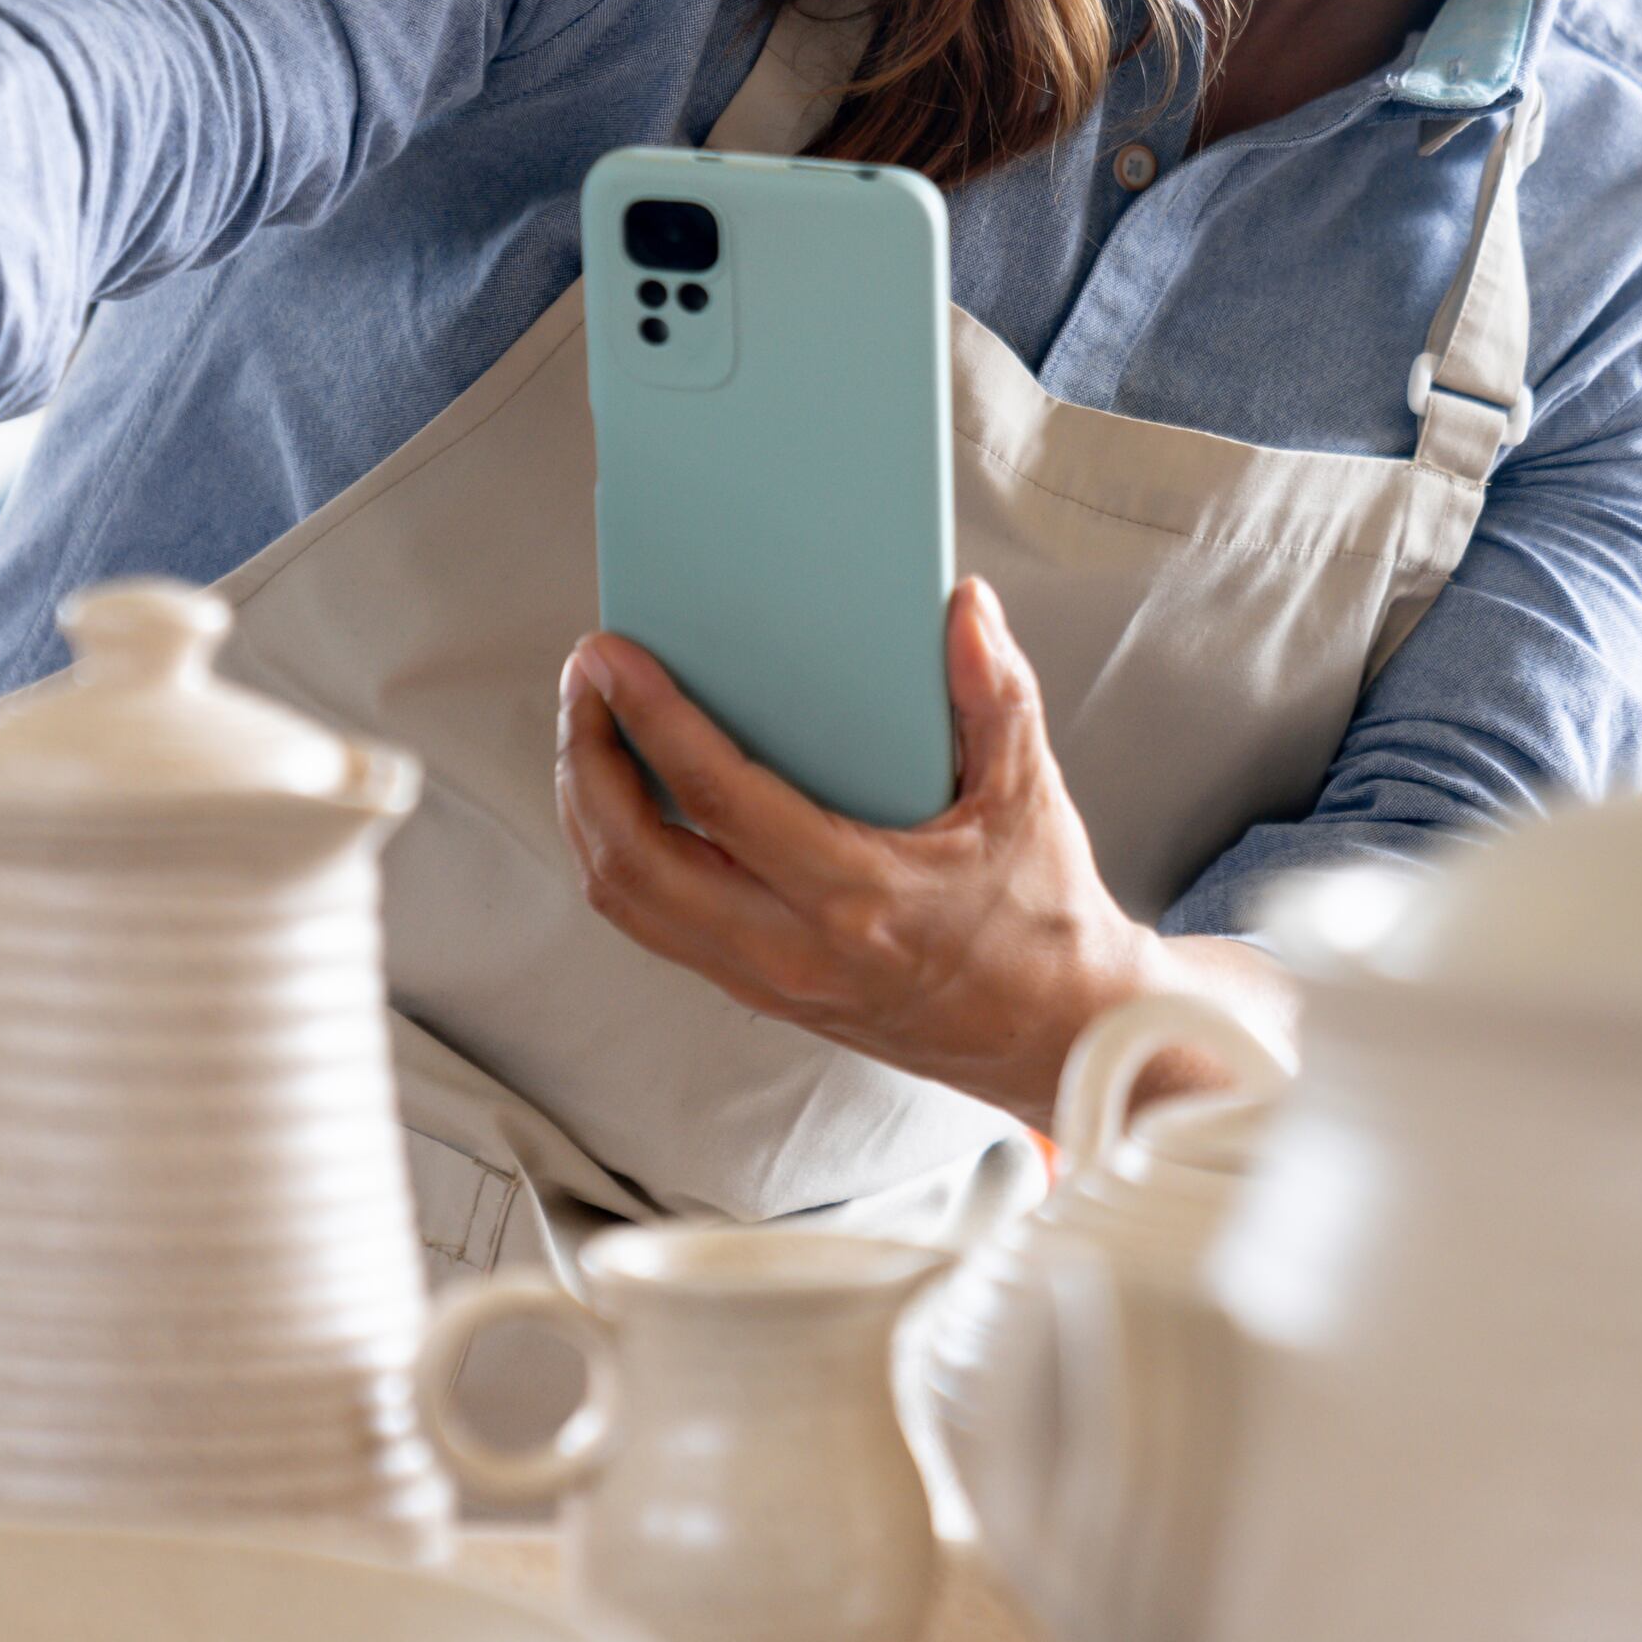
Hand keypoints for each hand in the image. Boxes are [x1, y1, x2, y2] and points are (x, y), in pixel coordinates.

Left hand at [553, 580, 1290, 1133]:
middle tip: (584, 679)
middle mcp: (792, 951)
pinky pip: (652, 924)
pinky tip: (623, 795)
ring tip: (588, 727)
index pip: (717, 798)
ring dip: (588, 809)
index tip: (612, 656)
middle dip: (588, 758)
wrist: (1057, 1036)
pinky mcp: (759, 994)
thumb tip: (962, 606)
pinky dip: (616, 855)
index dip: (651, 719)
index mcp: (856, 897)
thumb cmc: (1042, 919)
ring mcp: (766, 982)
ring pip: (626, 900)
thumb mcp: (1030, 797)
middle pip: (634, 858)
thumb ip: (995, 694)